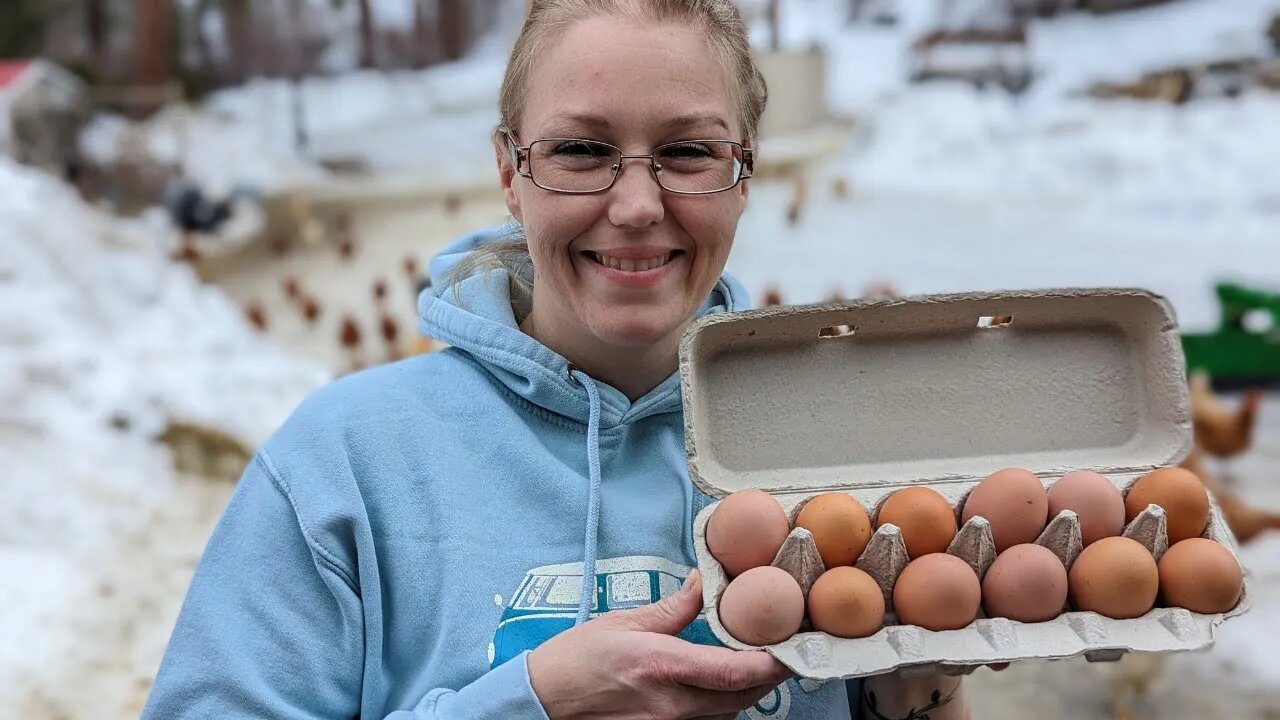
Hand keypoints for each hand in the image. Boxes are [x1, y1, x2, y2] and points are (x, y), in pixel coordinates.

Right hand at [527, 570, 793, 719]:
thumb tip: (704, 582)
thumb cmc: (578, 660)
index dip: (771, 663)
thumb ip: (673, 607)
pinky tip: (716, 687)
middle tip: (781, 651)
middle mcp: (671, 704)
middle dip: (768, 676)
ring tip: (751, 665)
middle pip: (742, 697)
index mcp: (664, 667)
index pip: (734, 671)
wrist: (546, 700)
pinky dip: (720, 706)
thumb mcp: (626, 622)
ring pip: (728, 713)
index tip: (790, 646)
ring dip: (745, 692)